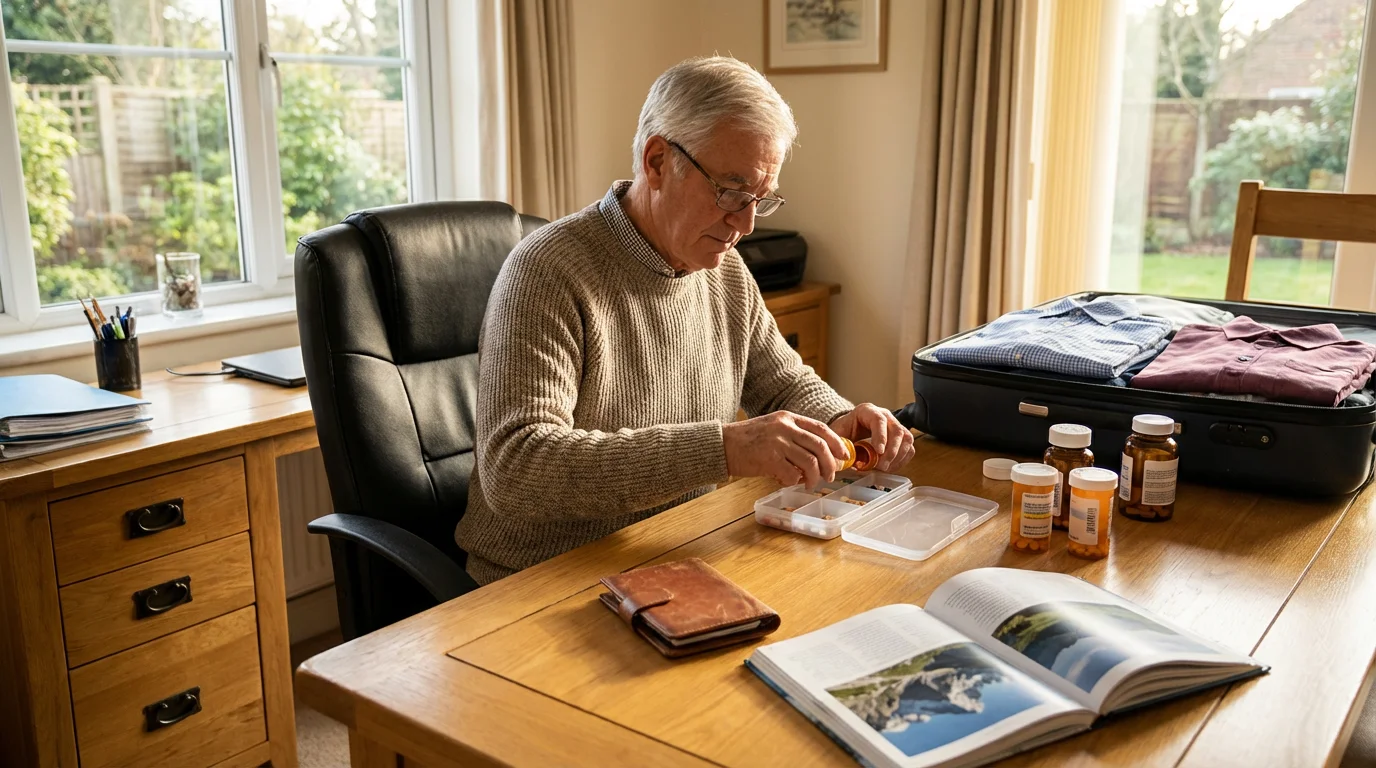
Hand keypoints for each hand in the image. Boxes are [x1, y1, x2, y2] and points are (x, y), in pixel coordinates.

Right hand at [722, 411, 849, 488]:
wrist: (722, 445)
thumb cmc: (747, 440)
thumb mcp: (772, 428)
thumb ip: (793, 436)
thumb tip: (817, 456)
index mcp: (788, 417)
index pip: (820, 428)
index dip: (836, 443)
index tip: (844, 455)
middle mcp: (785, 427)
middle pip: (820, 446)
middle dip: (829, 464)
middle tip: (830, 475)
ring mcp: (777, 442)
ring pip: (810, 462)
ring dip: (814, 477)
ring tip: (810, 484)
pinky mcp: (768, 459)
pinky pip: (792, 474)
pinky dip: (794, 482)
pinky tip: (789, 482)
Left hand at [829, 404, 915, 471]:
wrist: (847, 431)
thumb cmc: (843, 432)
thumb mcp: (837, 435)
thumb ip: (841, 445)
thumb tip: (847, 458)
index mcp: (867, 411)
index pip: (879, 420)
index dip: (881, 436)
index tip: (878, 452)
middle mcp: (884, 415)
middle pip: (896, 430)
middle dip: (891, 451)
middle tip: (881, 466)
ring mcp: (894, 425)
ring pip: (906, 438)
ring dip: (898, 456)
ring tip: (885, 468)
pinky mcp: (900, 436)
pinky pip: (908, 447)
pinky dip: (901, 460)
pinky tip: (890, 467)